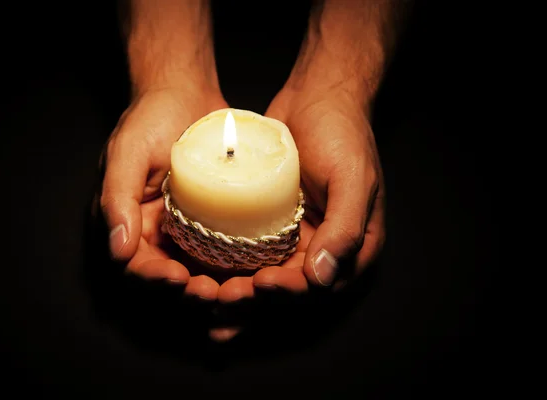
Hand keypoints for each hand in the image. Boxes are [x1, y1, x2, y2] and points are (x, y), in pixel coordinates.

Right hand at [98, 86, 227, 299]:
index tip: (179, 278)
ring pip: (202, 268)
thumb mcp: (128, 152)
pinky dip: (238, 264)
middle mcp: (159, 230)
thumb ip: (117, 198)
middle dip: (192, 290)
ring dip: (218, 284)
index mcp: (130, 221)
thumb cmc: (150, 116)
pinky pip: (226, 248)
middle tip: (216, 293)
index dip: (155, 278)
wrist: (185, 91)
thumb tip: (118, 249)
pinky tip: (256, 269)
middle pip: (172, 274)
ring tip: (239, 289)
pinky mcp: (217, 218)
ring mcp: (190, 226)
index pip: (137, 263)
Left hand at [215, 83, 384, 340]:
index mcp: (355, 246)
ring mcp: (296, 235)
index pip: (321, 284)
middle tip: (223, 296)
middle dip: (256, 296)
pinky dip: (231, 261)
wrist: (317, 97)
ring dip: (239, 286)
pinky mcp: (271, 221)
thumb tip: (322, 278)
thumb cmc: (343, 134)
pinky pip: (251, 248)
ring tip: (208, 292)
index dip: (290, 291)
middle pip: (289, 286)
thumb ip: (345, 229)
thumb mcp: (353, 179)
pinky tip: (205, 267)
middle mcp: (325, 246)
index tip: (260, 283)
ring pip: (266, 272)